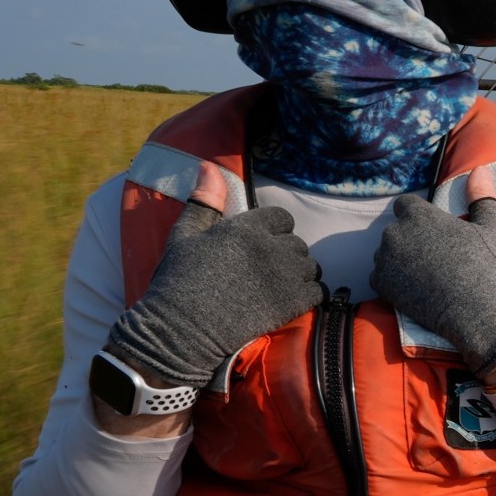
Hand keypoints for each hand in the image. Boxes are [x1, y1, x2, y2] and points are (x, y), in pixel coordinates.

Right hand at [104, 172, 323, 389]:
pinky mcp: (292, 303)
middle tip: (265, 272)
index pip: (282, 218)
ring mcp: (284, 276)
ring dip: (299, 275)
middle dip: (285, 255)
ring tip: (277, 287)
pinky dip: (308, 295)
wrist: (181, 329)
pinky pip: (318, 291)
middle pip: (298, 243)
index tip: (260, 247)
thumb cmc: (177, 281)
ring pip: (310, 266)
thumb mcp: (185, 235)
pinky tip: (289, 302)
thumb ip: (205, 201)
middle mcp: (270, 247)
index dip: (274, 231)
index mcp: (245, 227)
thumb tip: (209, 166)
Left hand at [371, 168, 495, 372]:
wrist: (480, 315)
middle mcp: (396, 233)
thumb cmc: (489, 268)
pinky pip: (379, 276)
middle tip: (434, 257)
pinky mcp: (382, 285)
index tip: (433, 231)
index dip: (418, 216)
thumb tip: (481, 169)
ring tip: (425, 275)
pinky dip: (392, 281)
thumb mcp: (491, 228)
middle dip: (409, 239)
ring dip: (399, 260)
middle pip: (395, 230)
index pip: (404, 204)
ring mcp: (386, 260)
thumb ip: (481, 196)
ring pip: (386, 253)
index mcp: (419, 215)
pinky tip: (414, 289)